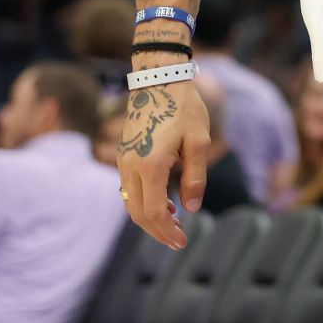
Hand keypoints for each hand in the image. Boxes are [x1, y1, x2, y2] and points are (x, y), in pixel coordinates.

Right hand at [116, 81, 207, 247]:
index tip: (182, 242)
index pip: (154, 212)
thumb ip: (196, 176)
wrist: (159, 81)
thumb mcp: (199, 141)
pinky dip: (144, 202)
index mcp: (151, 165)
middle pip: (138, 214)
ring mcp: (123, 161)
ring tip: (174, 223)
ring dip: (150, 218)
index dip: (167, 232)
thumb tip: (191, 208)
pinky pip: (129, 189)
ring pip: (131, 203)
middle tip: (178, 241)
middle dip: (157, 232)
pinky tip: (165, 203)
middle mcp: (131, 166)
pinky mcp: (124, 156)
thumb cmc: (184, 108)